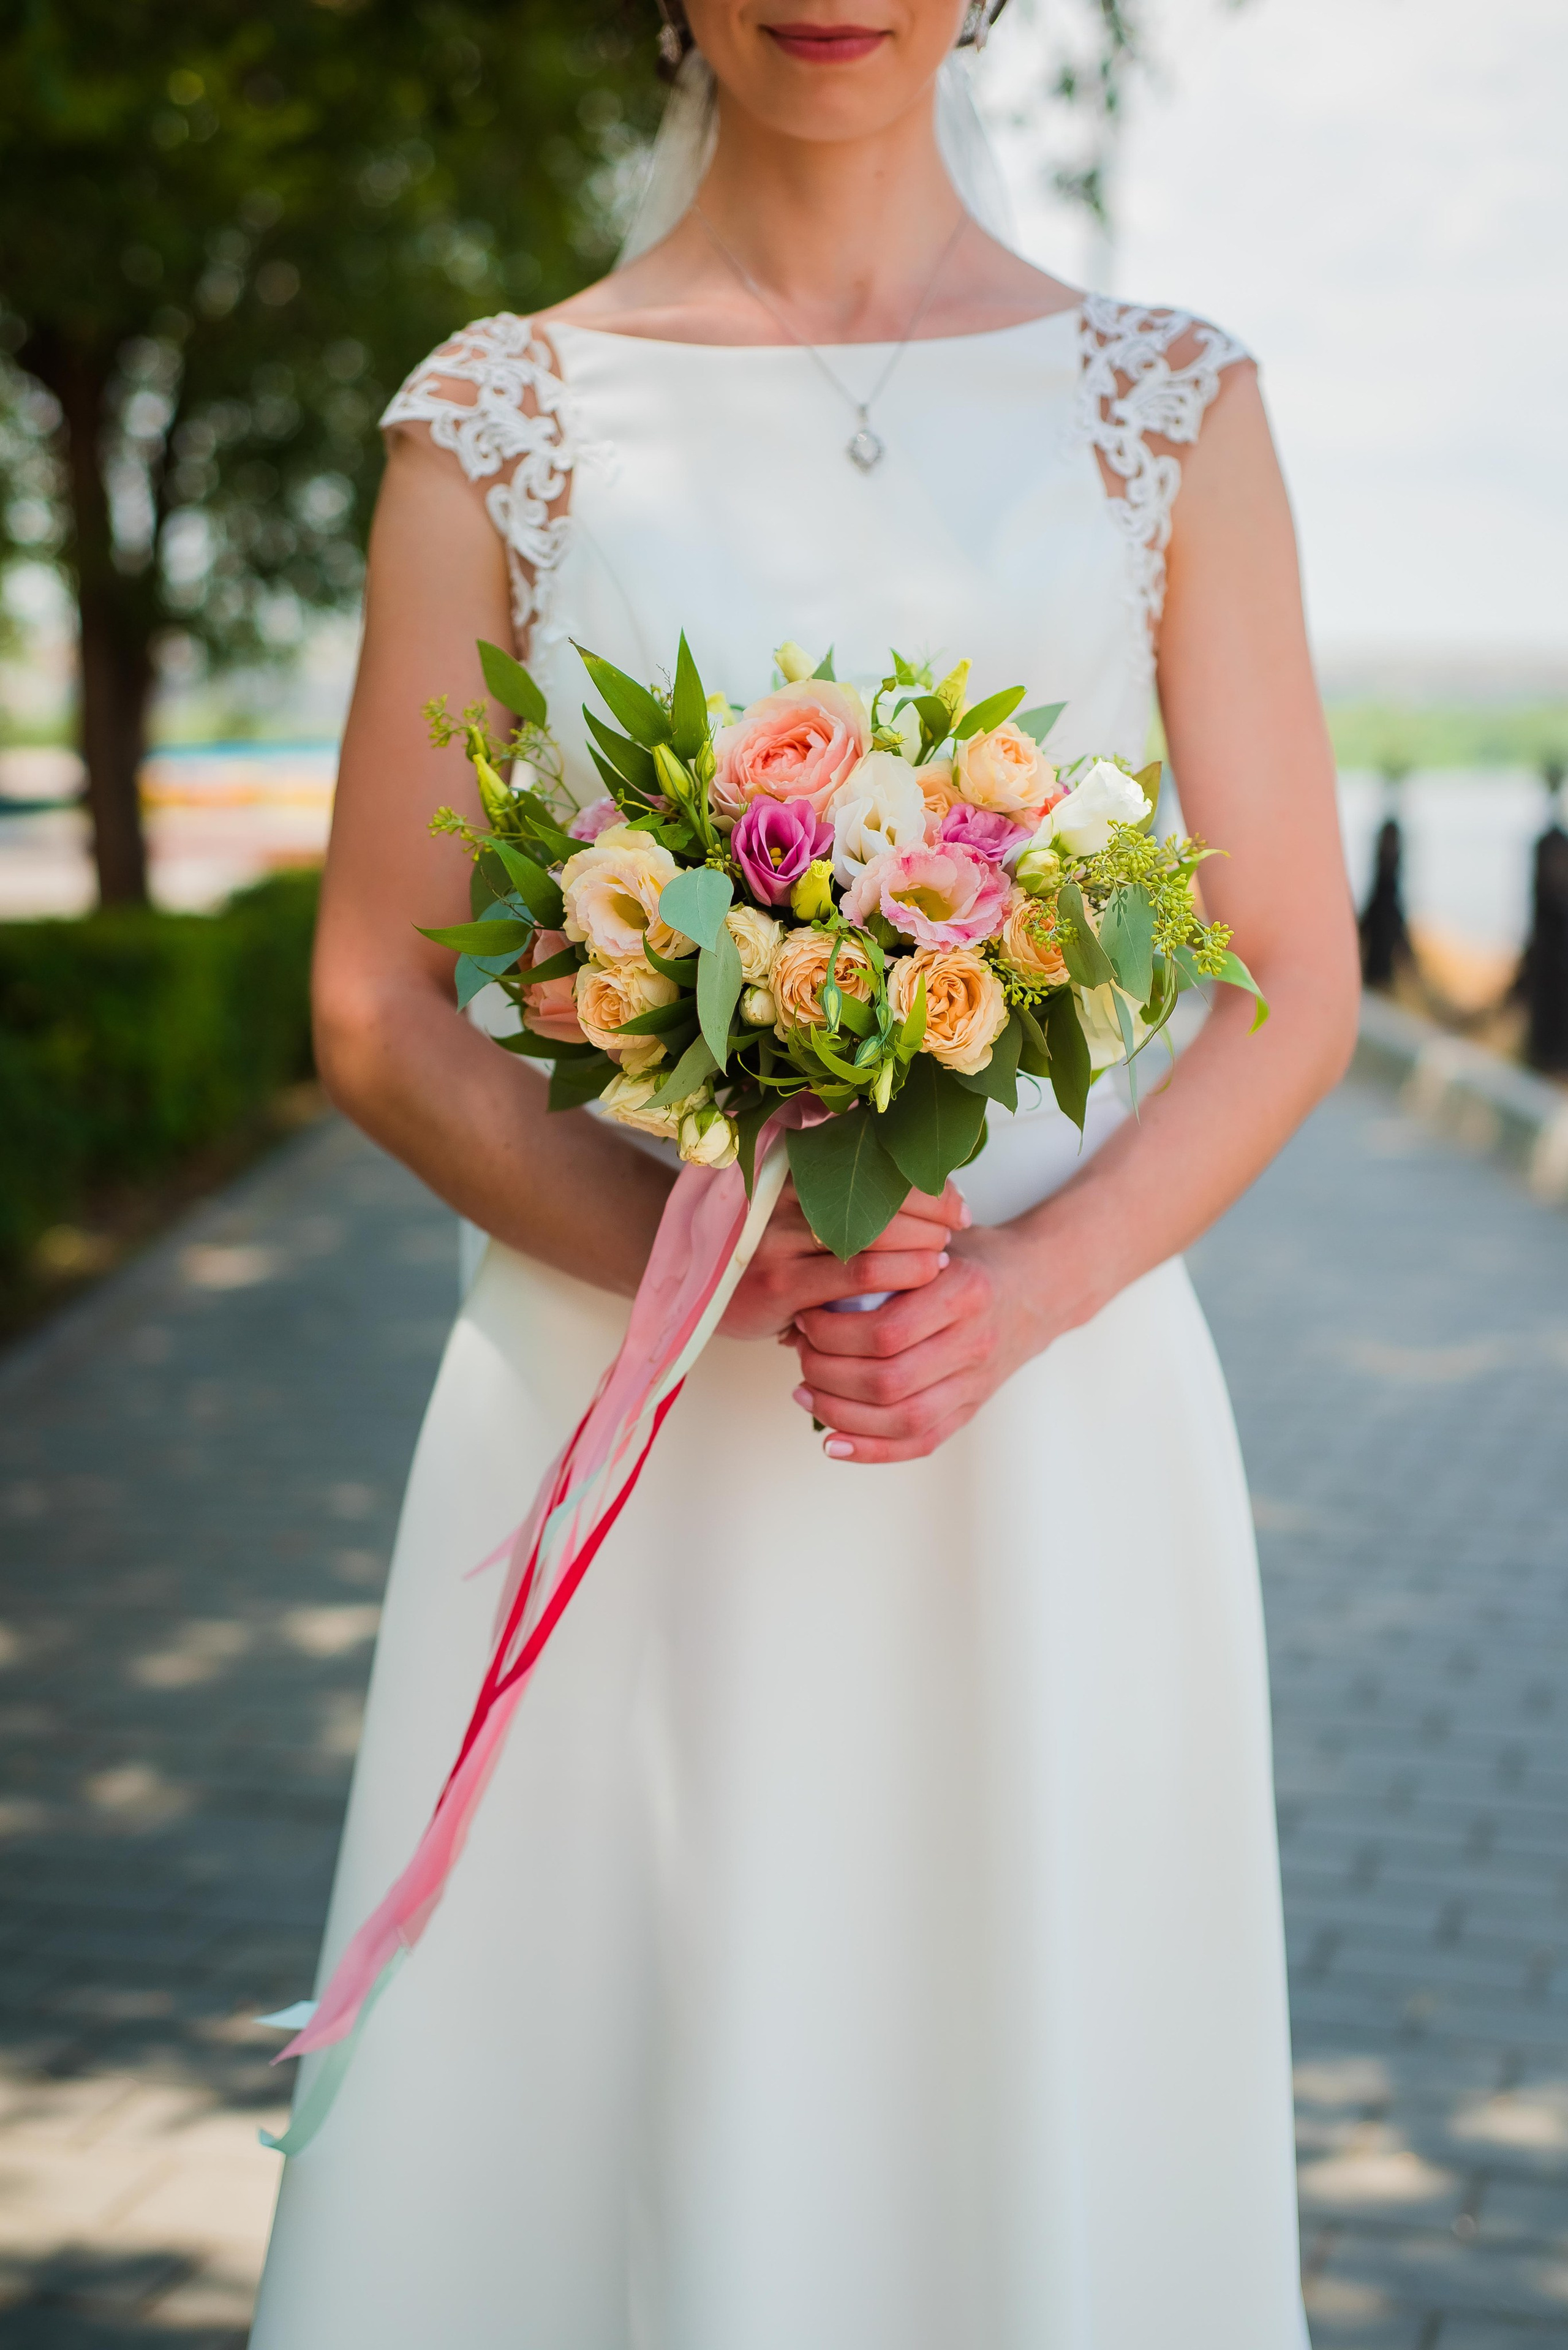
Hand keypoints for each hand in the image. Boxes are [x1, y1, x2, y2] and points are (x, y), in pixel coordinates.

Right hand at [719, 1178, 969, 1340]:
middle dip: (932, 1214)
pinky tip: (922, 1278)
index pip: (877, 1160)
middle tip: (953, 1233)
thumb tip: (926, 1180)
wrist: (695, 1287)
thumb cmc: (763, 1245)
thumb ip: (839, 1187)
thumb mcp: (793, 1206)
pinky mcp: (780, 1283)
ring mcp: (778, 1237)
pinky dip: (902, 1275)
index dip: (927, 1183)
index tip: (956, 1205)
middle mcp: (783, 1192)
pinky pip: (858, 1274)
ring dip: (923, 1246)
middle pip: (881, 1192)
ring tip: (939, 1258)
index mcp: (791, 1164)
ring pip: (875, 1232)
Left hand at [786, 1225, 1056, 1462]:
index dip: (832, 1332)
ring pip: (902, 1419)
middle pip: (888, 1381)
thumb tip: (807, 1297)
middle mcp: (975, 1342)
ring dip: (841, 1414)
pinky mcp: (972, 1408)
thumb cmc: (973, 1257)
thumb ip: (879, 1263)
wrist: (1039, 1285)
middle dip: (828, 1374)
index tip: (804, 1317)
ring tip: (806, 1393)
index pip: (886, 1330)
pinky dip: (872, 1450)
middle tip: (800, 1355)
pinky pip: (921, 1442)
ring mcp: (976, 1382)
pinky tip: (833, 1443)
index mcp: (964, 1292)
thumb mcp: (932, 1241)